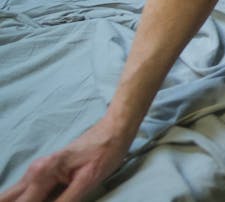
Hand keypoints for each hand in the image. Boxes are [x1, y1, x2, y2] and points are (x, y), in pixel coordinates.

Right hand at [0, 119, 133, 201]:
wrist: (114, 130)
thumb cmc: (104, 152)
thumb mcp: (88, 181)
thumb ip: (65, 201)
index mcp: (42, 173)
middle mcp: (33, 171)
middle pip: (7, 198)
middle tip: (47, 201)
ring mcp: (36, 171)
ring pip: (13, 195)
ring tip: (51, 199)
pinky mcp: (42, 173)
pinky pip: (26, 192)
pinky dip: (29, 200)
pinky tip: (46, 199)